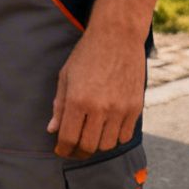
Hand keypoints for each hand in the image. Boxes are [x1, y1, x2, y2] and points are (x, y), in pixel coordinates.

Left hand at [47, 28, 147, 157]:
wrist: (118, 36)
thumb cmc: (87, 54)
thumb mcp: (66, 76)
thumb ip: (59, 105)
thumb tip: (53, 130)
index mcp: (78, 100)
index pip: (69, 139)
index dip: (63, 150)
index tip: (61, 151)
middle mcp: (100, 108)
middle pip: (89, 146)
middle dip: (78, 152)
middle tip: (74, 150)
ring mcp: (121, 109)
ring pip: (108, 144)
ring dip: (97, 145)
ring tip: (90, 138)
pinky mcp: (136, 107)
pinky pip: (125, 135)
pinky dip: (115, 137)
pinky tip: (107, 130)